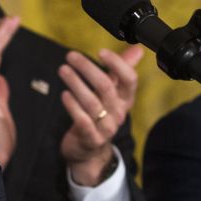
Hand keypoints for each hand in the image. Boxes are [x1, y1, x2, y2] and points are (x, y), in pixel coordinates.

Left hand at [58, 45, 143, 185]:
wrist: (90, 151)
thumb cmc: (100, 116)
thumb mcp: (113, 94)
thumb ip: (121, 70)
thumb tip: (137, 49)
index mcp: (125, 100)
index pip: (130, 80)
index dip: (118, 64)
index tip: (101, 51)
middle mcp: (118, 113)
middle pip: (106, 87)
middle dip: (88, 69)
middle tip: (71, 56)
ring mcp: (106, 128)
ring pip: (92, 102)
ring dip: (76, 83)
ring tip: (63, 70)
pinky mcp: (91, 139)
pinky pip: (83, 121)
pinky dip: (73, 106)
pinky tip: (64, 94)